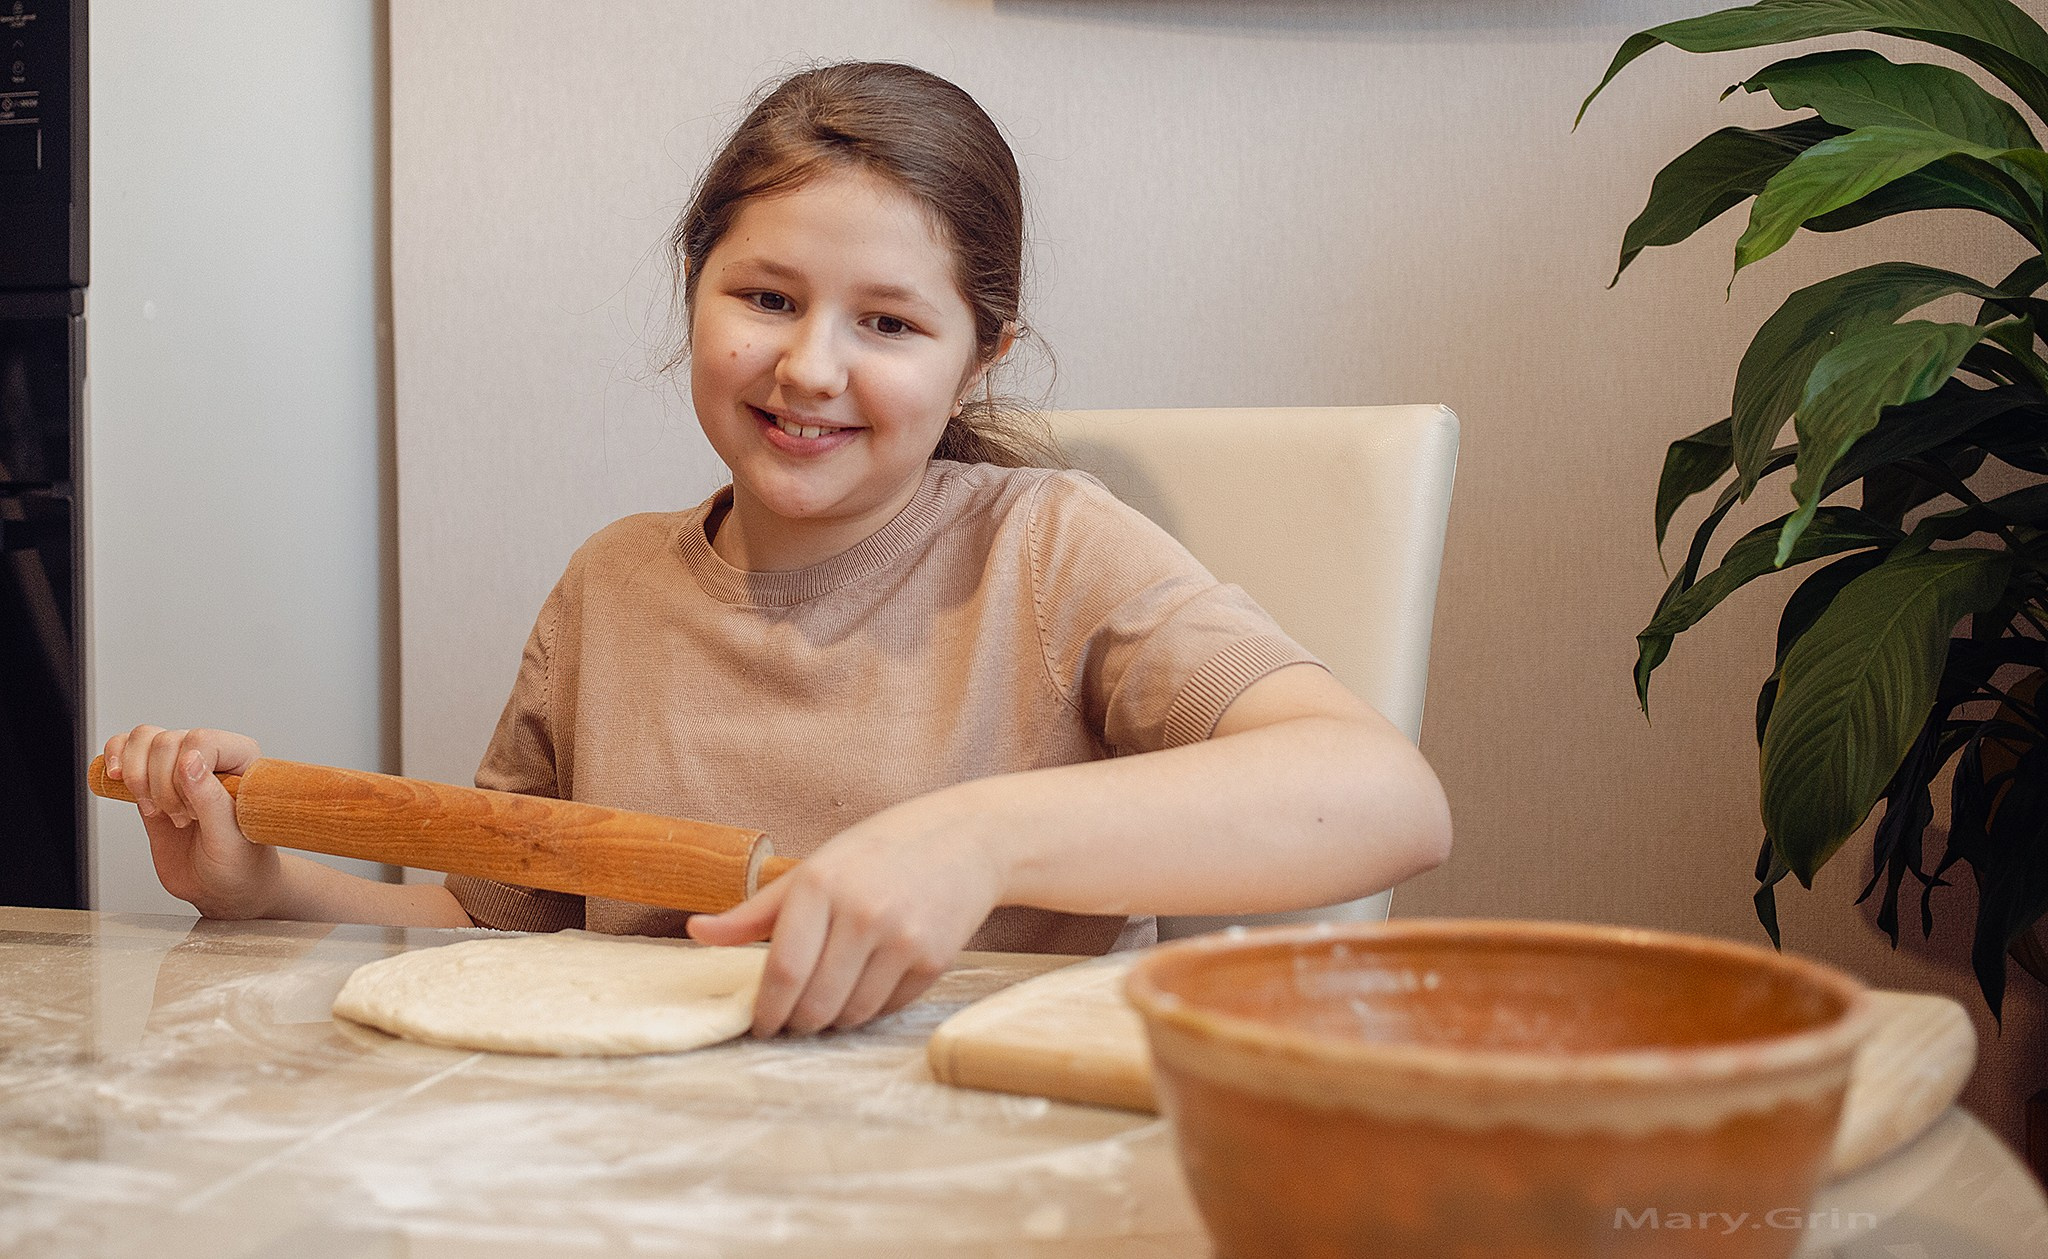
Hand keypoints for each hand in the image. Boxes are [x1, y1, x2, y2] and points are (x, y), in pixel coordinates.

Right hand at [102, 726, 280, 919]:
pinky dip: (113, 758)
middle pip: (166, 741)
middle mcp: (211, 756)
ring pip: (143, 738)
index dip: (184, 775)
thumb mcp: (229, 838)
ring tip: (156, 809)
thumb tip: (189, 760)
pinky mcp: (151, 780)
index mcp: (242, 761)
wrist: (222, 887)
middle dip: (161, 786)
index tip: (193, 810)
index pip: (201, 740)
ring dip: (138, 776)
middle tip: (180, 819)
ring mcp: (178, 767)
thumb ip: (211, 798)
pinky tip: (117, 779)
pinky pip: (125, 749)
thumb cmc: (240, 863)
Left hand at [686, 790, 1007, 1036]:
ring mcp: (903, 938)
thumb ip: (754, 912)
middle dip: (796, 1023)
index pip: (783, 971)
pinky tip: (867, 983)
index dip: (766, 1010)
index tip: (759, 1024)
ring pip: (851, 1013)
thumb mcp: (813, 869)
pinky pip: (887, 1008)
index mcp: (821, 884)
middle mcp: (863, 912)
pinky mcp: (935, 959)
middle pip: (815, 1003)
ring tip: (828, 1000)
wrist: (966, 840)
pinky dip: (870, 1008)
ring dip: (832, 1019)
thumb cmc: (878, 852)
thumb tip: (696, 933)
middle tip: (791, 1020)